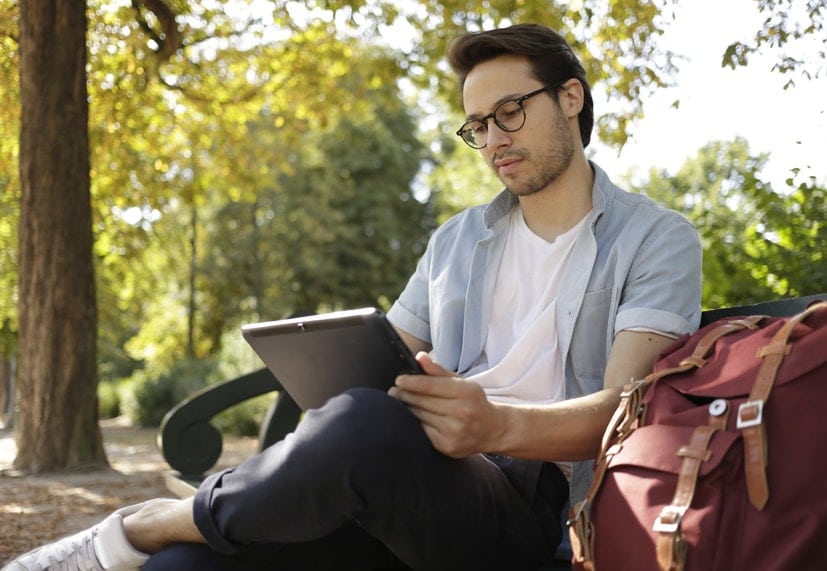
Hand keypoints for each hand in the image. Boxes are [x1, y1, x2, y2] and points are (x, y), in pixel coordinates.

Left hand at [389, 352, 505, 457]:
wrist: (493, 430)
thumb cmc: (474, 402)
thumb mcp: (462, 383)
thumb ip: (439, 371)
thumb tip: (420, 357)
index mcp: (466, 392)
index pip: (430, 386)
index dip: (411, 382)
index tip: (399, 380)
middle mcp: (462, 412)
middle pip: (422, 401)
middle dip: (404, 395)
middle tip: (394, 391)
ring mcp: (454, 431)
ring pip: (419, 416)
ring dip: (407, 408)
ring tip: (401, 402)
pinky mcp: (447, 446)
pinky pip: (422, 431)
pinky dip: (414, 423)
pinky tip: (412, 417)